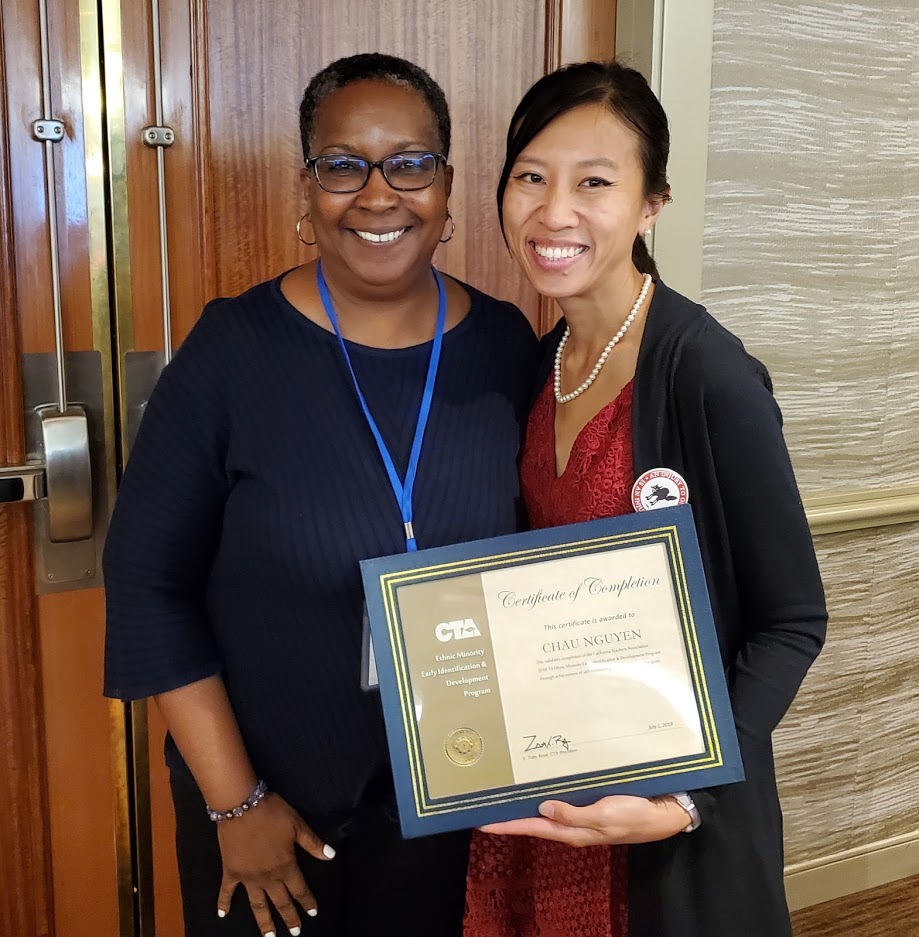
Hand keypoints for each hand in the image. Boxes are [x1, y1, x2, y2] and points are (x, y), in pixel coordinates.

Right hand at [216, 793, 334, 935]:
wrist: (242, 806)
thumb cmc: (272, 813)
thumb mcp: (297, 825)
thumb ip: (313, 843)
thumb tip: (330, 856)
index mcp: (285, 866)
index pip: (299, 889)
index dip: (307, 901)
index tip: (312, 914)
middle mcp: (267, 877)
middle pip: (280, 901)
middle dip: (289, 917)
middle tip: (294, 933)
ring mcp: (248, 877)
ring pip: (257, 904)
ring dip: (263, 922)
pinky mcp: (231, 872)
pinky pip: (227, 891)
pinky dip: (224, 903)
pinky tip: (222, 915)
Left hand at [479, 794, 689, 846]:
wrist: (663, 812)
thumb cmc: (634, 814)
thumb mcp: (604, 816)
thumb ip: (573, 814)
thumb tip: (542, 807)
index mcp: (572, 831)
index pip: (531, 827)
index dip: (506, 824)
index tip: (481, 821)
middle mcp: (572, 824)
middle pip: (533, 819)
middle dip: (510, 812)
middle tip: (485, 801)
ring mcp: (581, 814)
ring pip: (545, 808)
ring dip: (525, 801)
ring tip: (503, 791)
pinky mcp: (590, 803)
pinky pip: (561, 799)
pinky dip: (546, 792)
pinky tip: (538, 782)